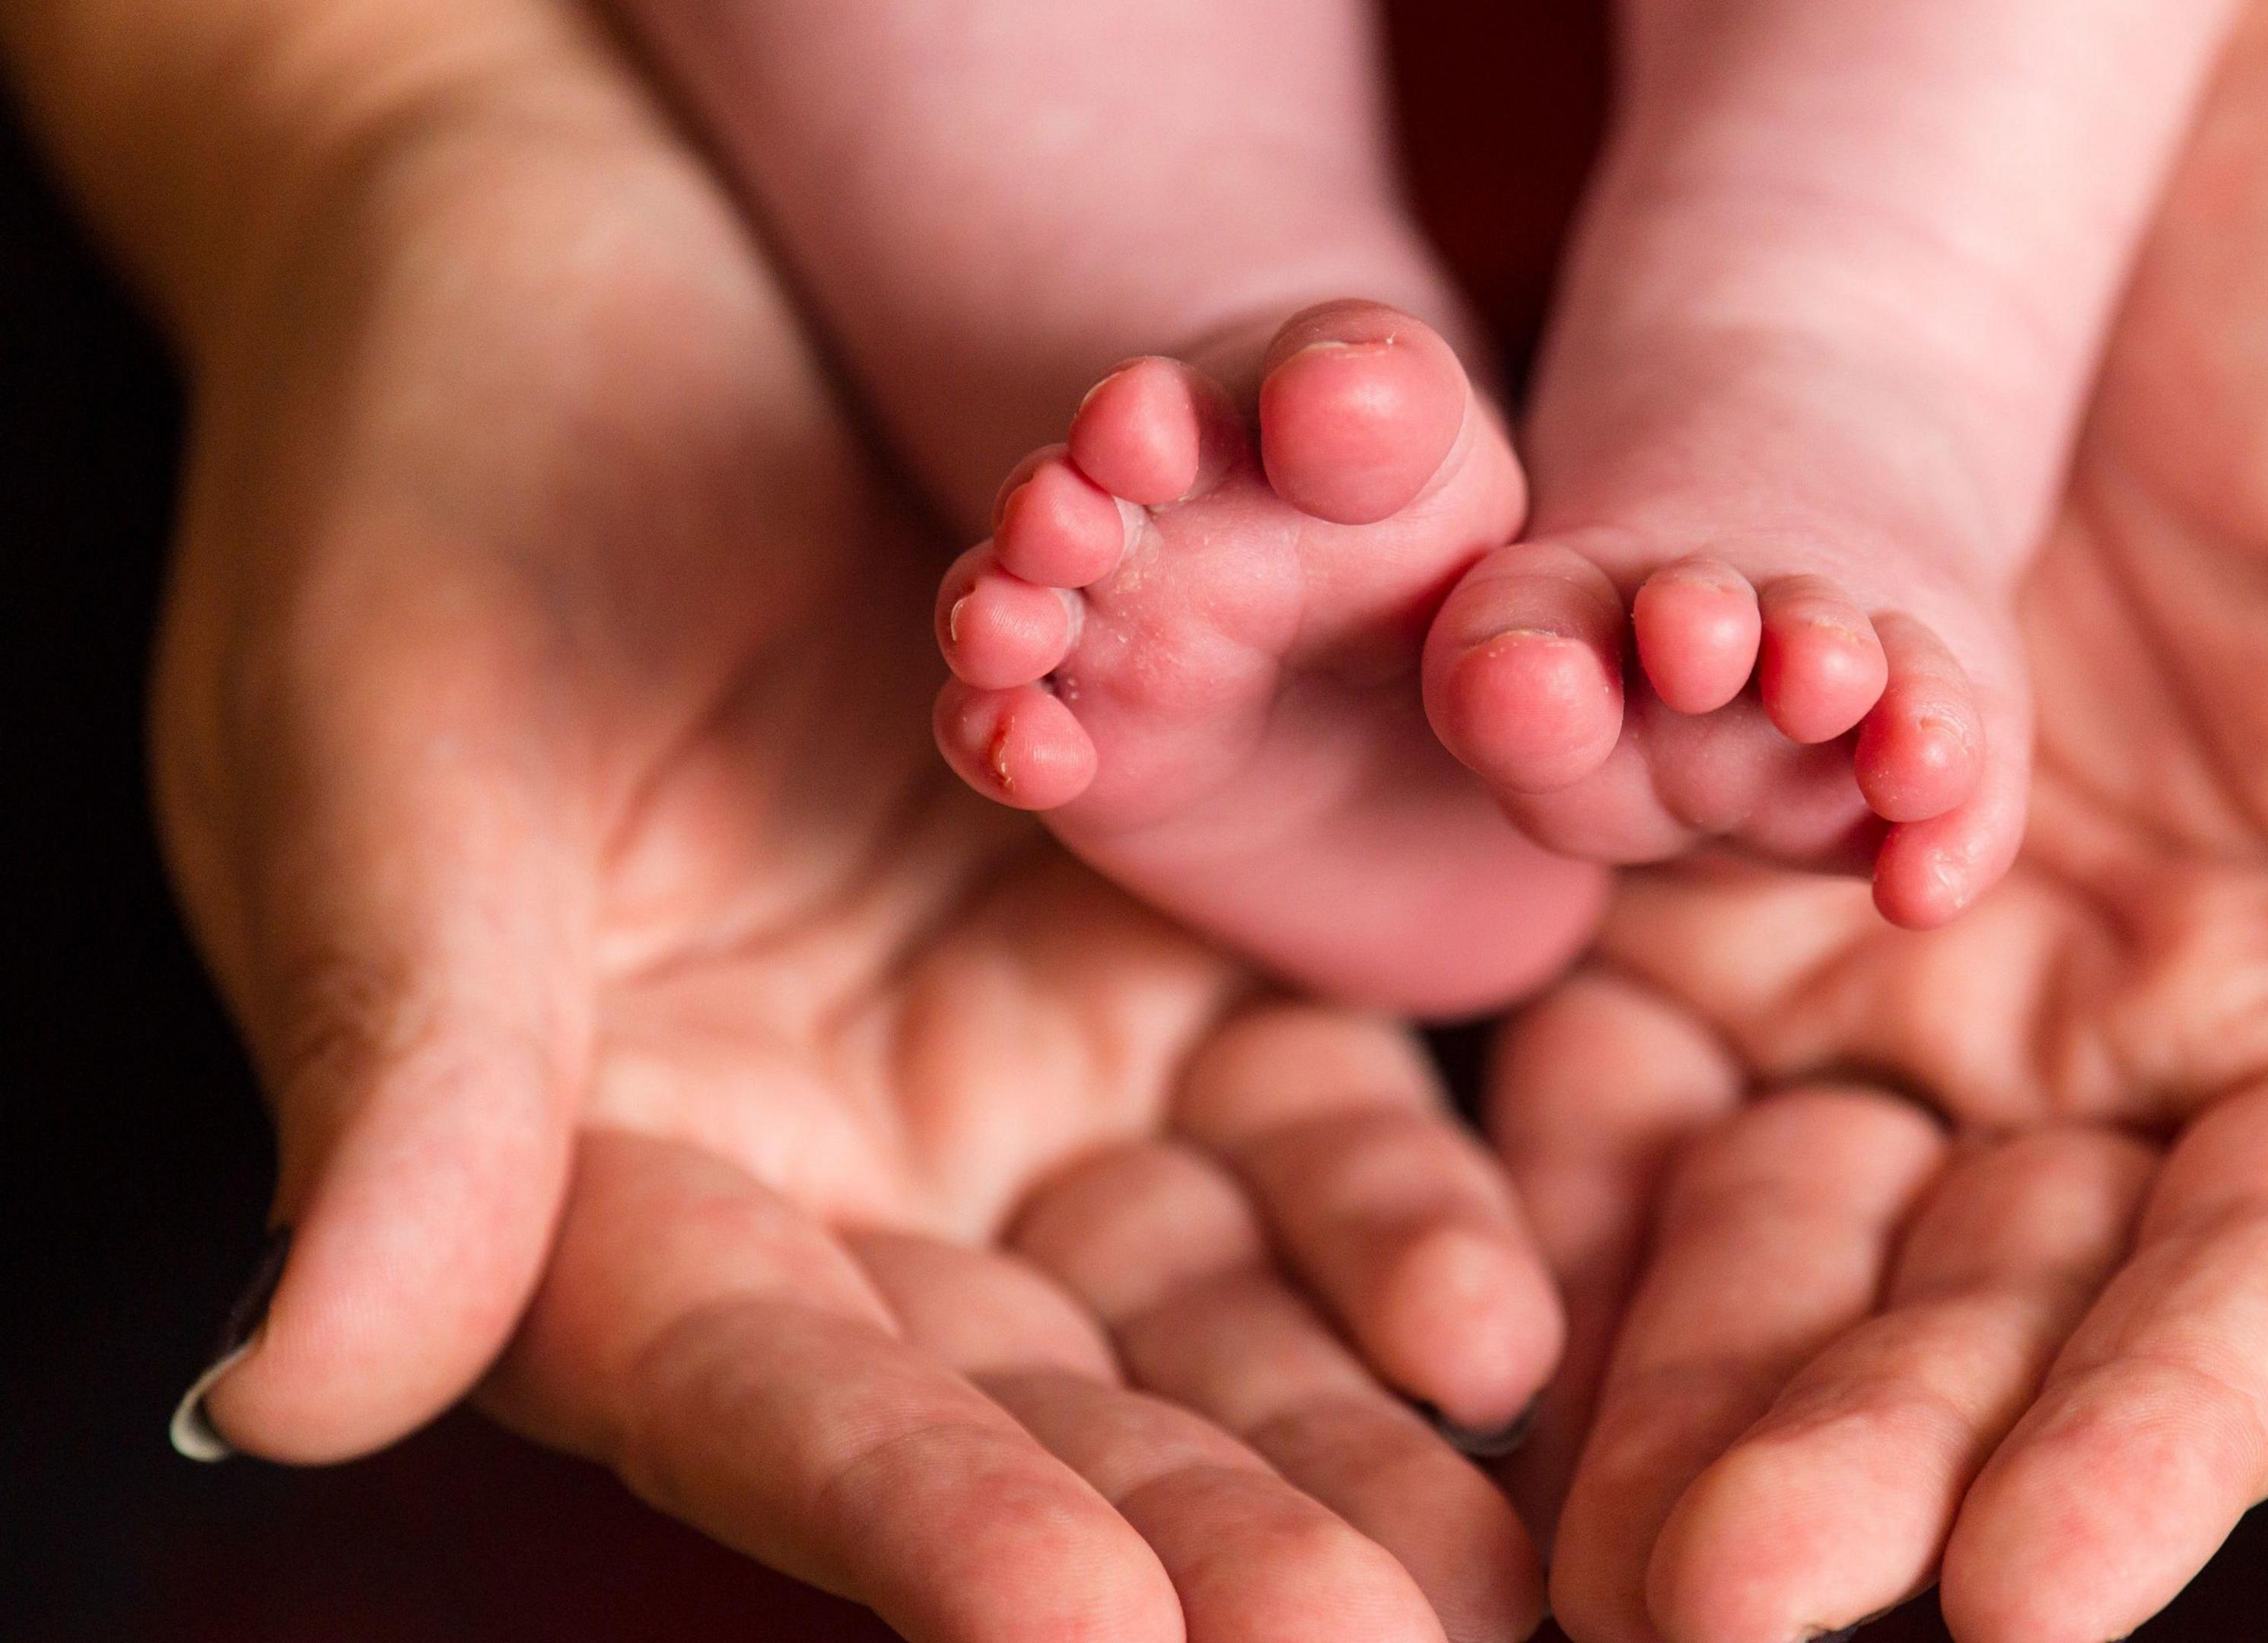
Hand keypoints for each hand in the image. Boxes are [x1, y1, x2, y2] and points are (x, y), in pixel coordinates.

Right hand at [110, 2, 1554, 1635]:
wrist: (586, 248)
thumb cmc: (428, 469)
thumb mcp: (395, 746)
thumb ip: (410, 1066)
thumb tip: (300, 1384)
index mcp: (592, 1174)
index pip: (762, 1391)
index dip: (915, 1518)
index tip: (1085, 1634)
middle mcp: (822, 1174)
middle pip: (1020, 1403)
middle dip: (1196, 1536)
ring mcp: (1002, 1072)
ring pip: (1190, 1299)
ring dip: (1337, 1429)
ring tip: (1491, 1561)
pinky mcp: (1153, 951)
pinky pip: (1295, 1115)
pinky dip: (1392, 1216)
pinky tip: (1500, 1314)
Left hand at [1498, 6, 2267, 1639]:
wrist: (2228, 104)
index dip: (2161, 1446)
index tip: (2039, 1593)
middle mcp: (2130, 1062)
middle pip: (1988, 1309)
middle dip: (1857, 1452)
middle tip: (1715, 1597)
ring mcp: (1915, 976)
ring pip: (1782, 1224)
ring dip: (1669, 1370)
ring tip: (1565, 1527)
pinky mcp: (1733, 870)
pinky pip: (1622, 1044)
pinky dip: (1545, 1162)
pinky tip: (1454, 1281)